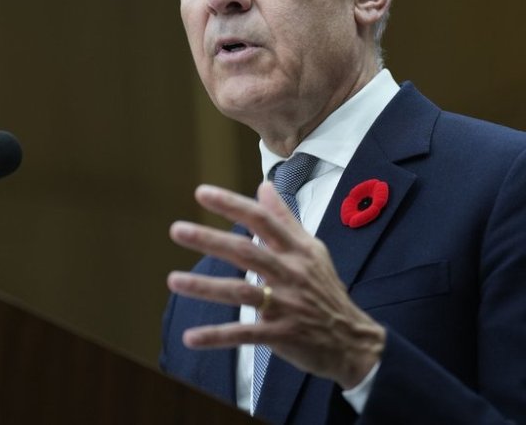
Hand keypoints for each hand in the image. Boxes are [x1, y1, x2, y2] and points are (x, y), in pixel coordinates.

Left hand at [168, 182, 384, 388]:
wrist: (352, 340)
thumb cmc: (326, 290)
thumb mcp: (312, 250)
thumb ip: (284, 219)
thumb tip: (264, 186)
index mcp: (297, 250)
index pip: (262, 220)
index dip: (232, 205)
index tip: (201, 192)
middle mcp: (291, 273)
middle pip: (246, 252)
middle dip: (211, 240)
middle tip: (177, 230)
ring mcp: (286, 305)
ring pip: (241, 293)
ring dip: (205, 287)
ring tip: (173, 280)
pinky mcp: (282, 334)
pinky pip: (245, 335)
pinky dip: (217, 336)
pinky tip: (190, 338)